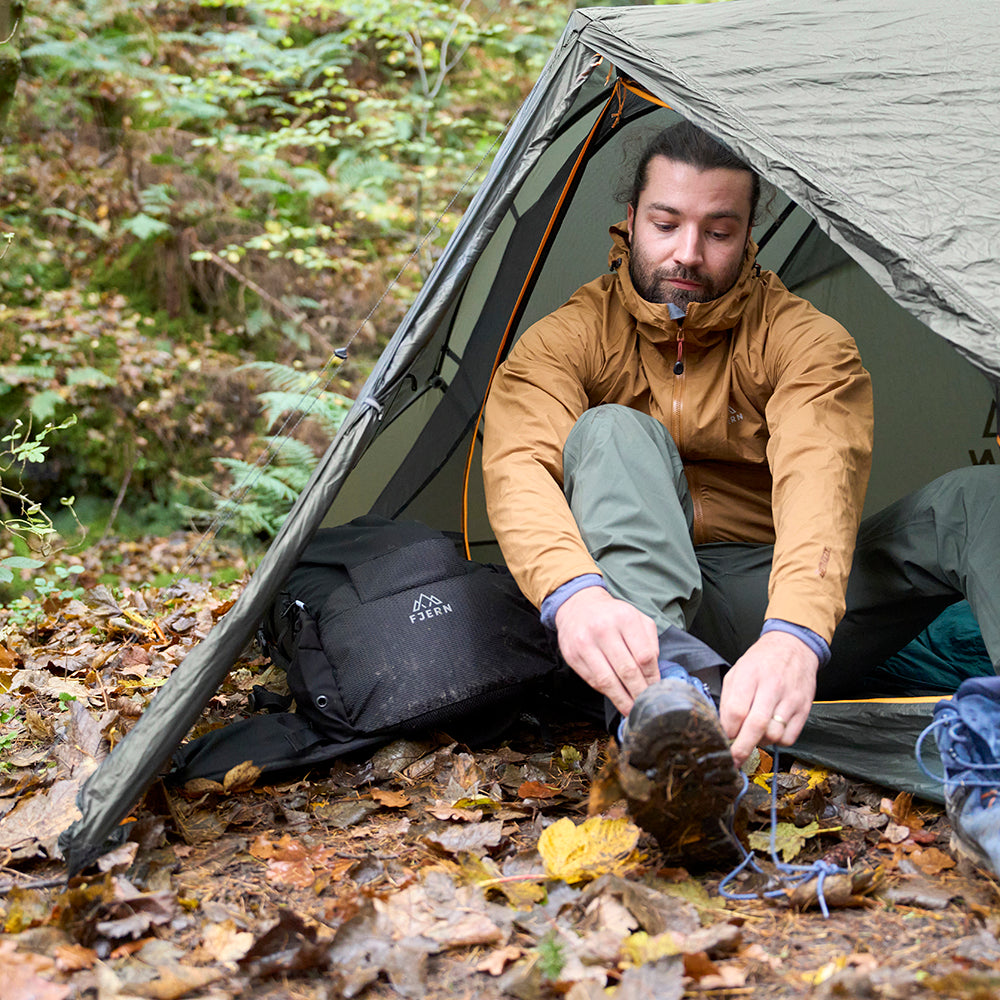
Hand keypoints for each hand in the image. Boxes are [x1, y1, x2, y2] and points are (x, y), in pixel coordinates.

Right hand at [554, 586, 659, 714]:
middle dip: (639, 692)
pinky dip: (606, 693)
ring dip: (622, 699)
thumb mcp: (637, 618)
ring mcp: (585, 643)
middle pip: (627, 670)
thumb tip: (654, 671)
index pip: (644, 656)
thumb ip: (650, 641)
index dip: (652, 677)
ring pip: (608, 680)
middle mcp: (603, 629)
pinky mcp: (572, 655)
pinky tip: (616, 698)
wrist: (578, 606)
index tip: (656, 689)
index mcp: (625, 618)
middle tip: (646, 705)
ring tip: (631, 709)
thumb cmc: (612, 615)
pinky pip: (592, 680)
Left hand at [719, 631, 817, 766]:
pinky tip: (772, 730)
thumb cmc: (761, 661)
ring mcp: (790, 699)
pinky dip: (778, 741)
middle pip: (755, 726)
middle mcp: (771, 687)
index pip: (736, 711)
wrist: (793, 647)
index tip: (724, 737)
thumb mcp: (737, 672)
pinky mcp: (804, 709)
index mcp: (749, 676)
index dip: (728, 730)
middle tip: (734, 759)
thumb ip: (728, 699)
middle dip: (742, 748)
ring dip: (761, 742)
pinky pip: (790, 738)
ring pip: (774, 735)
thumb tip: (723, 728)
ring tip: (756, 734)